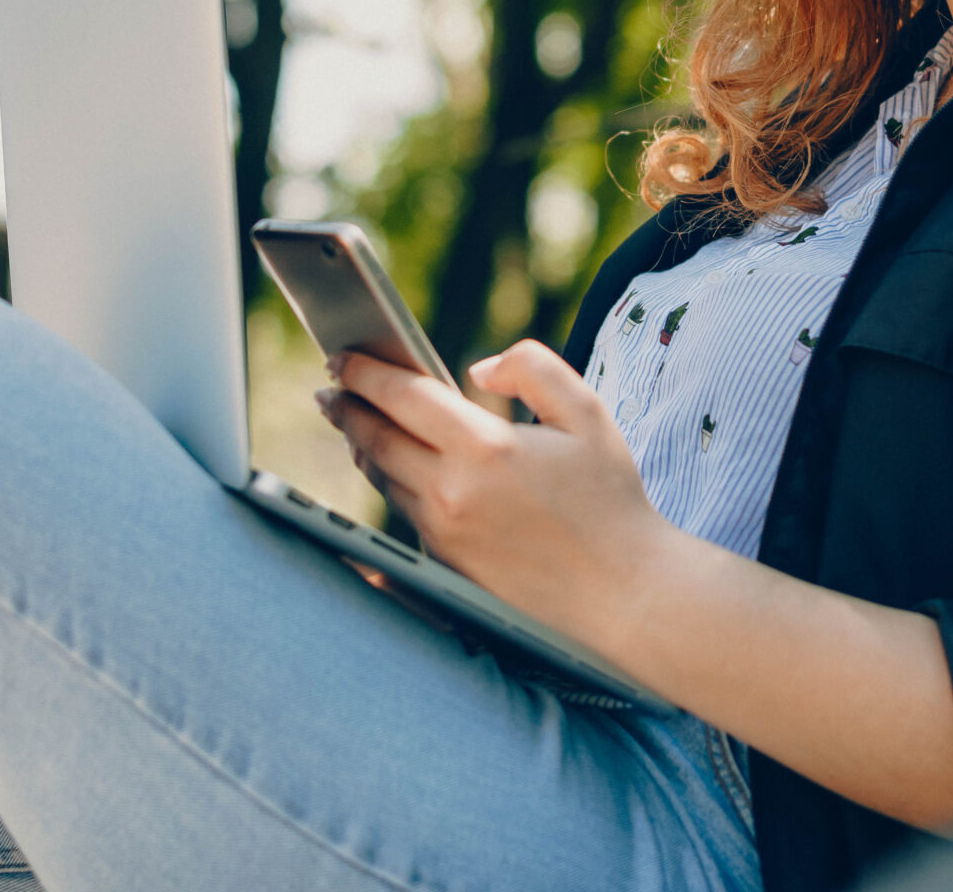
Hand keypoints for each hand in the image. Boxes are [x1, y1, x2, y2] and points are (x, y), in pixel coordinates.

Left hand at [313, 342, 673, 643]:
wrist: (624, 594)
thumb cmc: (611, 500)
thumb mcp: (587, 413)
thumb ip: (532, 368)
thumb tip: (477, 368)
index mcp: (484, 448)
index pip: (402, 396)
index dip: (364, 372)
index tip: (342, 357)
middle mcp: (452, 492)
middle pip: (376, 439)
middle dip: (347, 408)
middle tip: (328, 390)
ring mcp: (443, 534)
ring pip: (384, 478)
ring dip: (361, 446)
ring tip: (352, 423)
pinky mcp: (445, 566)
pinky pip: (403, 514)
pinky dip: (389, 482)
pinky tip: (390, 468)